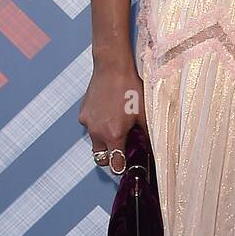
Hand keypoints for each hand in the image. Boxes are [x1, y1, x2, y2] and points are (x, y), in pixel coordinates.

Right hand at [79, 55, 146, 174]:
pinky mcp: (83, 114)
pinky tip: (109, 111)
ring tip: (117, 124)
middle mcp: (97, 132)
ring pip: (95, 142)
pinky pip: (90, 127)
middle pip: (102, 157)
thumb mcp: (144, 112)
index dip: (122, 167)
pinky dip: (99, 125)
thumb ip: (146, 133)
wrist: (112, 68)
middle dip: (111, 157)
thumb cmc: (130, 88)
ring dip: (105, 140)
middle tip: (123, 148)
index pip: (115, 164)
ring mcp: (88, 124)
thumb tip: (151, 147)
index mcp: (114, 134)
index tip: (127, 166)